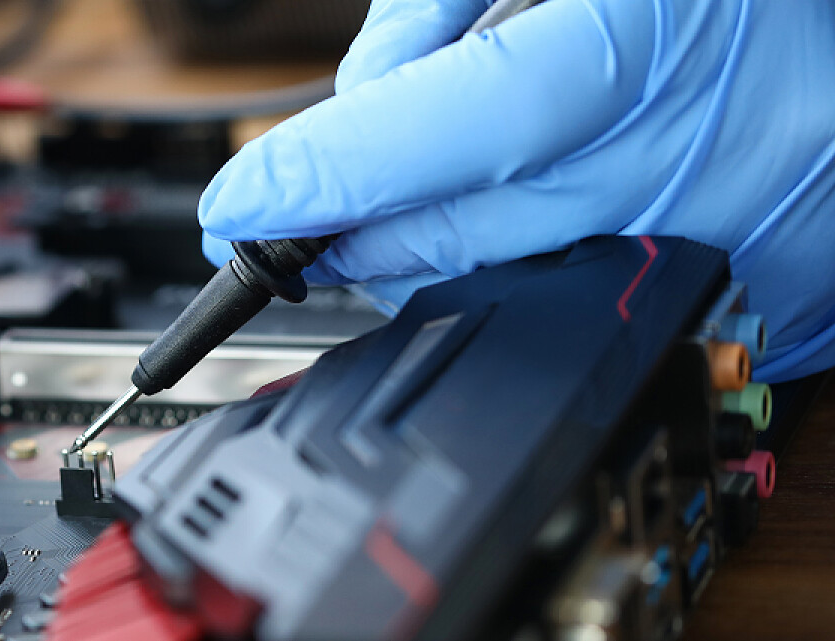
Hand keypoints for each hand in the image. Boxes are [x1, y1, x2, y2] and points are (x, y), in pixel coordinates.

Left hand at [199, 0, 834, 381]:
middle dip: (353, 232)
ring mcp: (756, 246)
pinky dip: (552, 267)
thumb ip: (449, 1)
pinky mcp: (793, 302)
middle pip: (467, 232)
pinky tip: (550, 217)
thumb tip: (363, 97)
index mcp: (658, 40)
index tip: (241, 204)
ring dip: (441, 251)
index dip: (330, 172)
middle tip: (285, 218)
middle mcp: (711, 158)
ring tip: (410, 198)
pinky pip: (618, 305)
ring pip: (524, 284)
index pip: (454, 127)